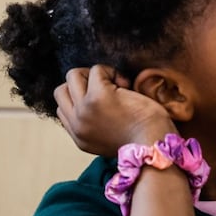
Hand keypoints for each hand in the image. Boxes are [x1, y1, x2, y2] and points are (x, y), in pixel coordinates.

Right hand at [52, 65, 174, 155]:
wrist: (153, 144)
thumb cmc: (144, 138)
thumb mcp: (110, 139)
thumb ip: (95, 126)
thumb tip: (95, 105)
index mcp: (79, 137)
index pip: (63, 108)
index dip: (82, 97)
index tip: (106, 101)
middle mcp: (77, 124)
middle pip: (62, 90)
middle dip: (84, 82)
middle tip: (109, 88)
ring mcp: (84, 110)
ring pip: (73, 76)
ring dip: (95, 74)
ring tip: (117, 85)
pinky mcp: (98, 96)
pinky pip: (96, 70)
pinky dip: (111, 71)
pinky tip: (126, 84)